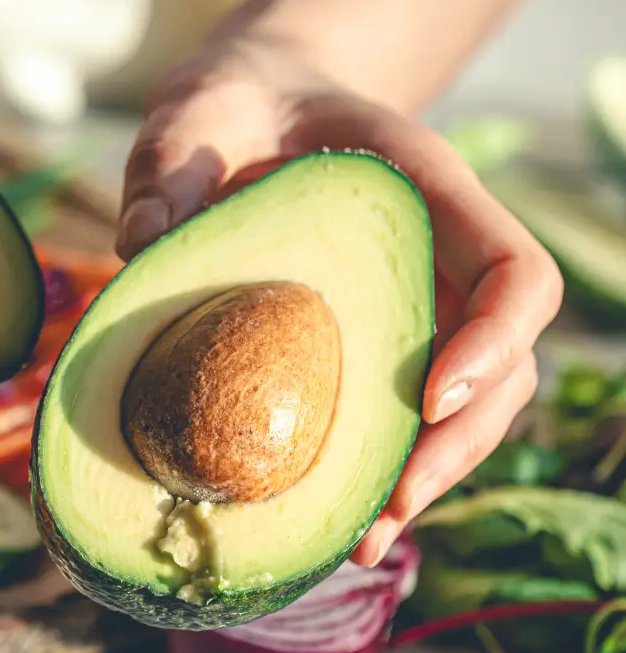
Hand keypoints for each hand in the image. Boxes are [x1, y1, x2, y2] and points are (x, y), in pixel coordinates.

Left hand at [116, 38, 562, 565]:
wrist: (241, 117)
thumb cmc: (226, 112)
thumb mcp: (192, 121)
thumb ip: (170, 169)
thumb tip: (140, 242)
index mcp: (427, 192)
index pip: (513, 270)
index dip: (494, 340)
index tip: (430, 399)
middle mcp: (438, 258)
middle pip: (504, 364)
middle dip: (458, 445)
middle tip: (387, 510)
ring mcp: (414, 305)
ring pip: (465, 407)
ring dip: (425, 479)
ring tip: (361, 541)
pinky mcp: (373, 344)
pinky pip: (400, 414)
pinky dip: (377, 470)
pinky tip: (331, 519)